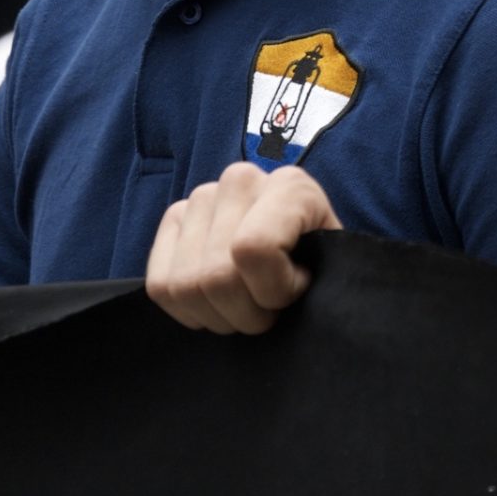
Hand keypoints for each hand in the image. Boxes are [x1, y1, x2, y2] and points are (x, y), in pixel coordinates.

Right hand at [145, 163, 340, 334]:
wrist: (305, 260)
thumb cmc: (321, 270)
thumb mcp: (336, 273)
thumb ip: (322, 280)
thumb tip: (296, 294)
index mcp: (290, 186)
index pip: (254, 249)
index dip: (274, 292)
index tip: (297, 292)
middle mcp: (240, 180)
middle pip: (216, 276)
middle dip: (246, 314)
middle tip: (270, 310)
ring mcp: (201, 197)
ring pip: (185, 286)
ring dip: (218, 315)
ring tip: (247, 304)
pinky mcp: (174, 219)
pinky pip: (160, 286)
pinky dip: (189, 311)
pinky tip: (219, 303)